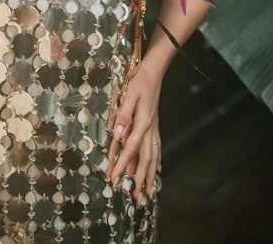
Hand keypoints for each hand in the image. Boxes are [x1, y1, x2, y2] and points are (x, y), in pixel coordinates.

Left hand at [107, 61, 161, 201]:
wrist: (154, 72)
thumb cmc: (139, 81)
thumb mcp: (128, 95)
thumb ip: (123, 115)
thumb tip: (117, 135)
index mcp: (142, 123)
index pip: (130, 149)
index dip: (121, 166)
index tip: (114, 181)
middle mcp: (150, 129)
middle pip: (145, 160)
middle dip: (139, 180)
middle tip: (135, 199)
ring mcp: (154, 128)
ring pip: (153, 157)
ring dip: (150, 177)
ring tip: (149, 194)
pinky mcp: (154, 125)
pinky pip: (157, 148)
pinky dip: (157, 162)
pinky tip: (158, 171)